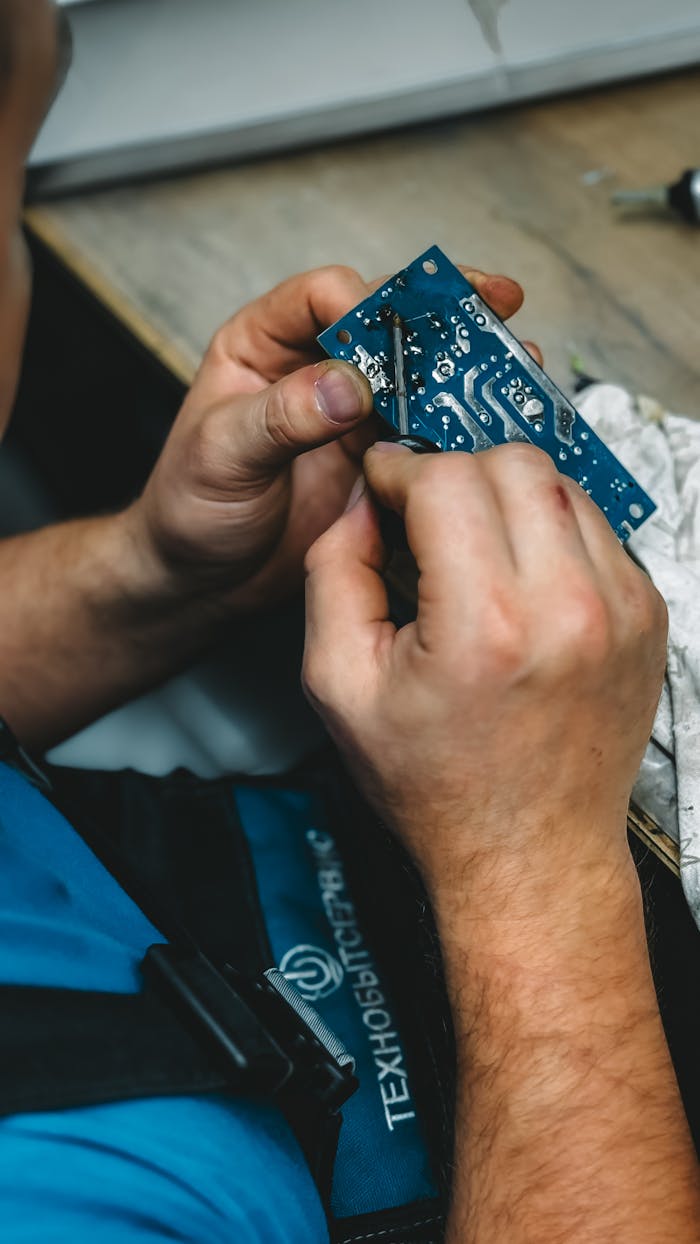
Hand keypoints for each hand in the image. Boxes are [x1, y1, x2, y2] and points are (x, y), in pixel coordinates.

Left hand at [133, 265, 526, 610]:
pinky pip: (426, 431)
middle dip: (442, 315)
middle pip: (387, 323)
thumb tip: (345, 385)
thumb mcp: (221, 456)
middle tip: (495, 307)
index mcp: (264, 344)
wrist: (202, 582)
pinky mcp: (377, 459)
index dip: (367, 303)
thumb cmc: (187, 509)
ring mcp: (351, 414)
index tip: (398, 333)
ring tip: (515, 359)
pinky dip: (461, 425)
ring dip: (463, 367)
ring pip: (417, 375)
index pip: (324, 296)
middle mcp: (313, 368)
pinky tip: (496, 420)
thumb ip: (280, 417)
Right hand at [303, 441, 666, 899]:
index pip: (446, 478)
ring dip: (506, 498)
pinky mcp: (646, 615)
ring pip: (560, 484)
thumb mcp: (340, 685)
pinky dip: (550, 533)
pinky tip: (519, 580)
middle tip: (425, 517)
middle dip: (454, 475)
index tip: (384, 488)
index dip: (400, 471)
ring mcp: (621, 609)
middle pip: (511, 462)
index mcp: (486, 625)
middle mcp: (569, 608)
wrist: (529, 850)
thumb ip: (334, 572)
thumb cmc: (439, 786)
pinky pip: (595, 527)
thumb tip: (362, 503)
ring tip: (473, 551)